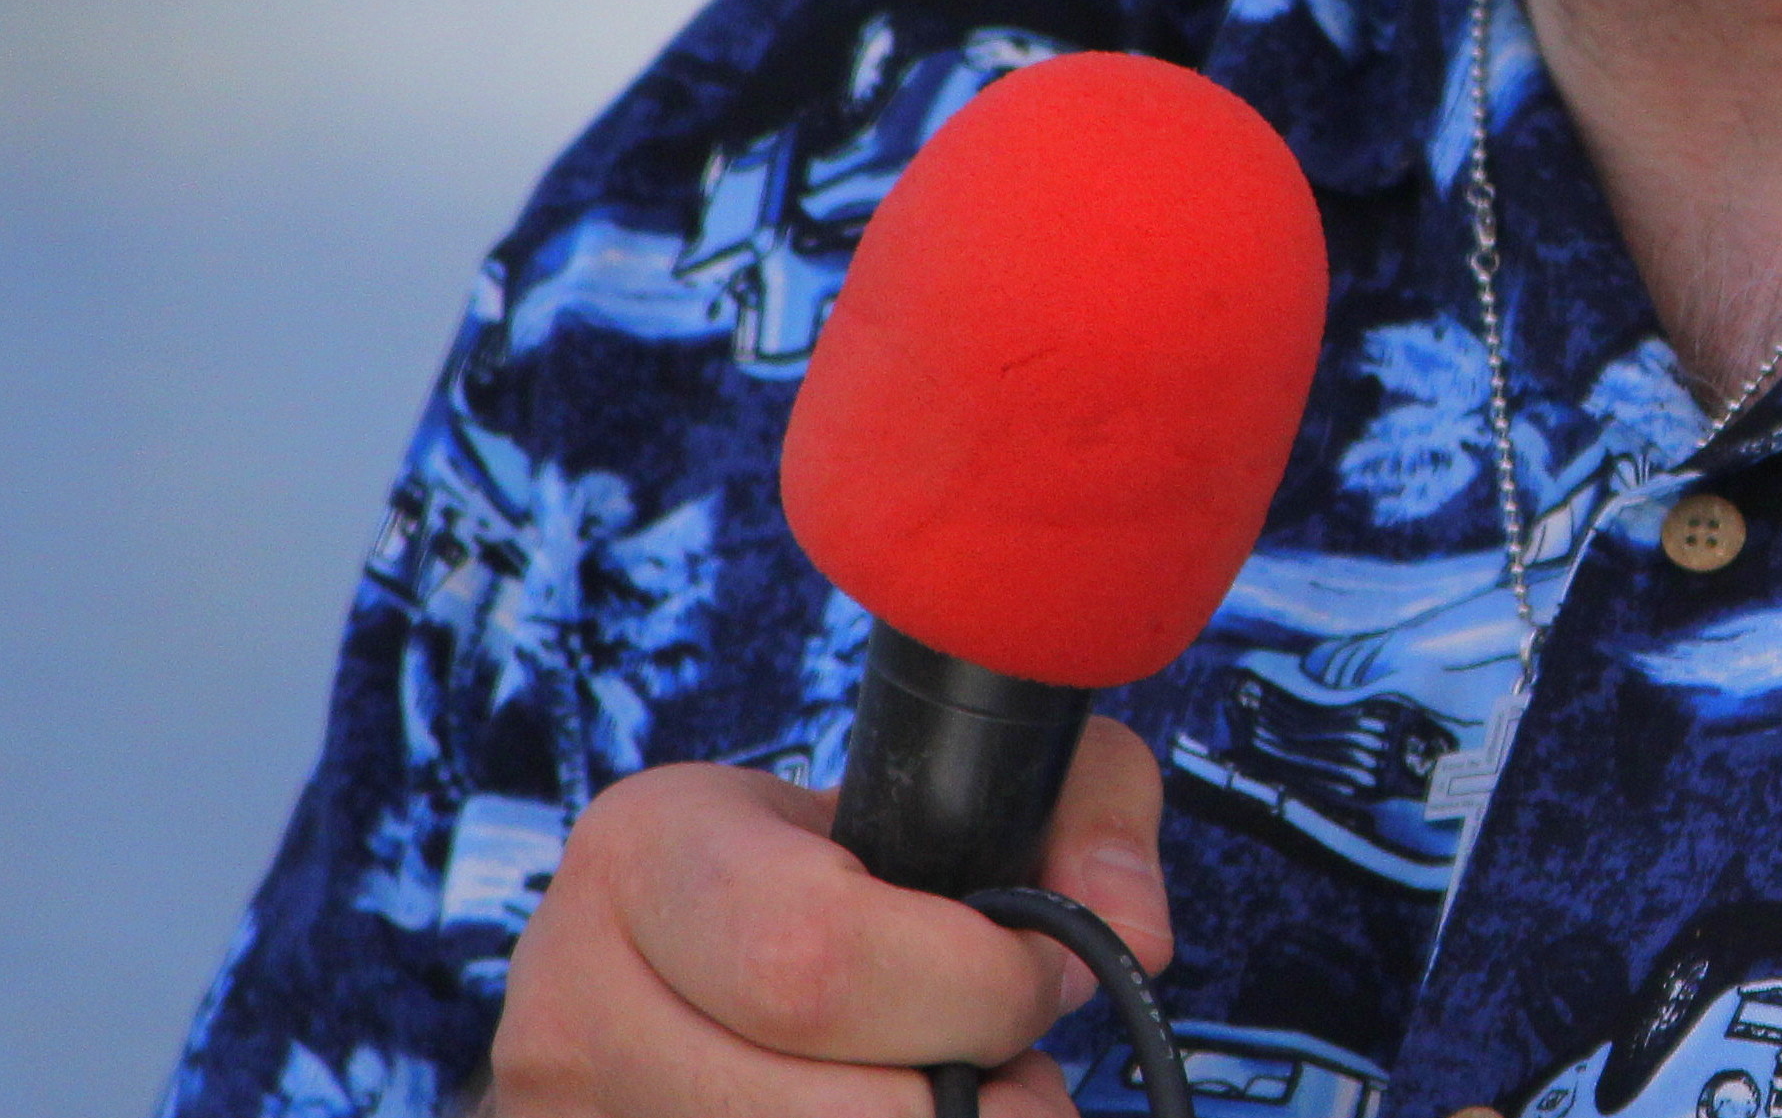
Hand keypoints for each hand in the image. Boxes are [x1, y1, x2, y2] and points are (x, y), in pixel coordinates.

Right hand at [491, 717, 1169, 1116]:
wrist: (701, 947)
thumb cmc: (851, 863)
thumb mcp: (968, 777)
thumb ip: (1086, 815)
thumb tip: (1129, 935)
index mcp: (645, 850)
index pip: (813, 953)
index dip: (970, 986)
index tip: (1040, 974)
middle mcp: (572, 1001)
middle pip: (812, 1108)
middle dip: (963, 1102)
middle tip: (1026, 1079)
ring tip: (966, 1100)